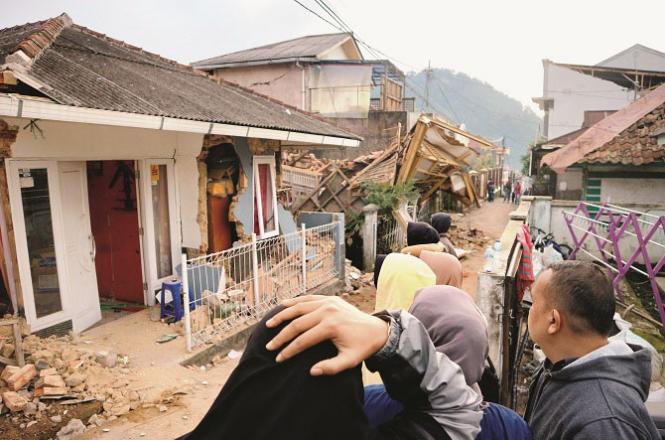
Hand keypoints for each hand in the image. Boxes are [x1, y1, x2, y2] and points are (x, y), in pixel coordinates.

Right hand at [265, 295, 389, 375]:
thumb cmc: (362, 347)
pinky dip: (294, 302)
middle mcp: (327, 311)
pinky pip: (308, 298)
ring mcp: (328, 302)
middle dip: (281, 336)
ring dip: (282, 315)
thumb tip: (312, 372)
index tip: (278, 359)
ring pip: (299, 307)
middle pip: (297, 324)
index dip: (289, 351)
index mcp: (331, 326)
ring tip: (268, 324)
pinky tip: (282, 305)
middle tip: (269, 346)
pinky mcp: (329, 298)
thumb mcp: (349, 361)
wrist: (376, 329)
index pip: (303, 340)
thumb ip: (331, 368)